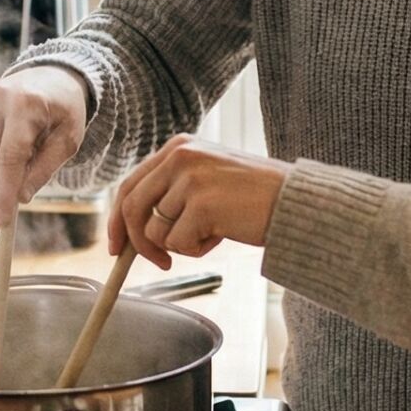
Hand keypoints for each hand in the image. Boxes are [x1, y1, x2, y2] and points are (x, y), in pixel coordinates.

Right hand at [0, 66, 90, 228]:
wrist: (50, 78)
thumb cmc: (63, 112)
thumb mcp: (68, 141)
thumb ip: (44, 170)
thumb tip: (19, 198)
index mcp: (26, 104)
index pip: (9, 158)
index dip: (3, 194)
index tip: (0, 222)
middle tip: (13, 200)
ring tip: (20, 160)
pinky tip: (4, 147)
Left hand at [111, 134, 291, 268]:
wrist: (294, 201)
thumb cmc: (253, 197)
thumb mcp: (207, 179)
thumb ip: (172, 192)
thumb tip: (132, 231)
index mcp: (178, 147)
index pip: (130, 184)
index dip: (118, 219)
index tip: (117, 246)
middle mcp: (180, 156)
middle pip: (132, 208)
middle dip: (137, 244)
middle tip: (159, 263)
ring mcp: (189, 179)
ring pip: (155, 231)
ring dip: (181, 245)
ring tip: (214, 233)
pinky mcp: (201, 204)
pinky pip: (178, 244)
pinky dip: (197, 250)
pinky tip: (222, 235)